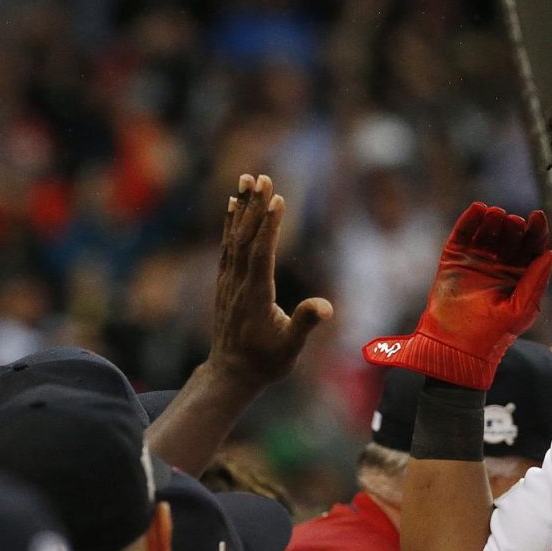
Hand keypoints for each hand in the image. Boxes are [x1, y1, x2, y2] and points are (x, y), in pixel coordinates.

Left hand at [211, 173, 333, 385]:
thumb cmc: (266, 362)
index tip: (276, 199)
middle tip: (260, 177)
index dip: (268, 226)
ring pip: (234, 238)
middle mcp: (238, 284)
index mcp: (255, 296)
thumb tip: (325, 307)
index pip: (261, 254)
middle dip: (254, 206)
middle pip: (245, 238)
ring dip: (241, 208)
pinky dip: (231, 224)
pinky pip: (228, 246)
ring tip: (246, 179)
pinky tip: (233, 206)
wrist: (231, 374)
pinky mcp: (226, 282)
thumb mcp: (290, 349)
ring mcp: (229, 282)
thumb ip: (305, 325)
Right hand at [363, 204, 551, 388]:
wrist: (457, 347)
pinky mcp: (456, 258)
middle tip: (513, 222)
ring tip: (496, 215)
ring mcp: (478, 259)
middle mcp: (501, 264)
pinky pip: (464, 234)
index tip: (537, 217)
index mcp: (522, 275)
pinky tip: (477, 209)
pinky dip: (470, 220)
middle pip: (512, 236)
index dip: (537, 230)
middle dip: (514, 226)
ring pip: (489, 231)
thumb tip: (549, 253)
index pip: (533, 247)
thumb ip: (536, 281)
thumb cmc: (493, 334)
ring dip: (494, 220)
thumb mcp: (521, 308)